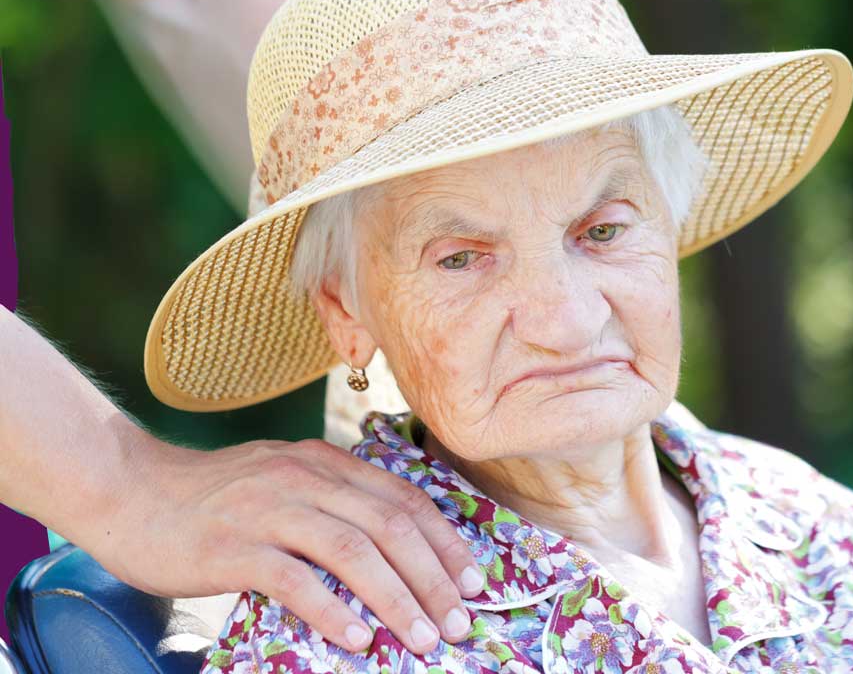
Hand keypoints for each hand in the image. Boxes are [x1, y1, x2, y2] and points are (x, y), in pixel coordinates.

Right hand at [90, 434, 485, 655]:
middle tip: (457, 620)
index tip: (473, 582)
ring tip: (422, 637)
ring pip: (353, 552)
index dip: (446, 543)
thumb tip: (392, 551)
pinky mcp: (234, 547)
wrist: (130, 490)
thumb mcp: (284, 479)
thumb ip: (333, 502)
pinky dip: (333, 611)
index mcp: (325, 463)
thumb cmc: (213, 496)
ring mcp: (269, 510)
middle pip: (390, 527)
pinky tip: (358, 639)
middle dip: (434, 577)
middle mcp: (305, 480)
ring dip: (396, 599)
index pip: (404, 501)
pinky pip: (296, 580)